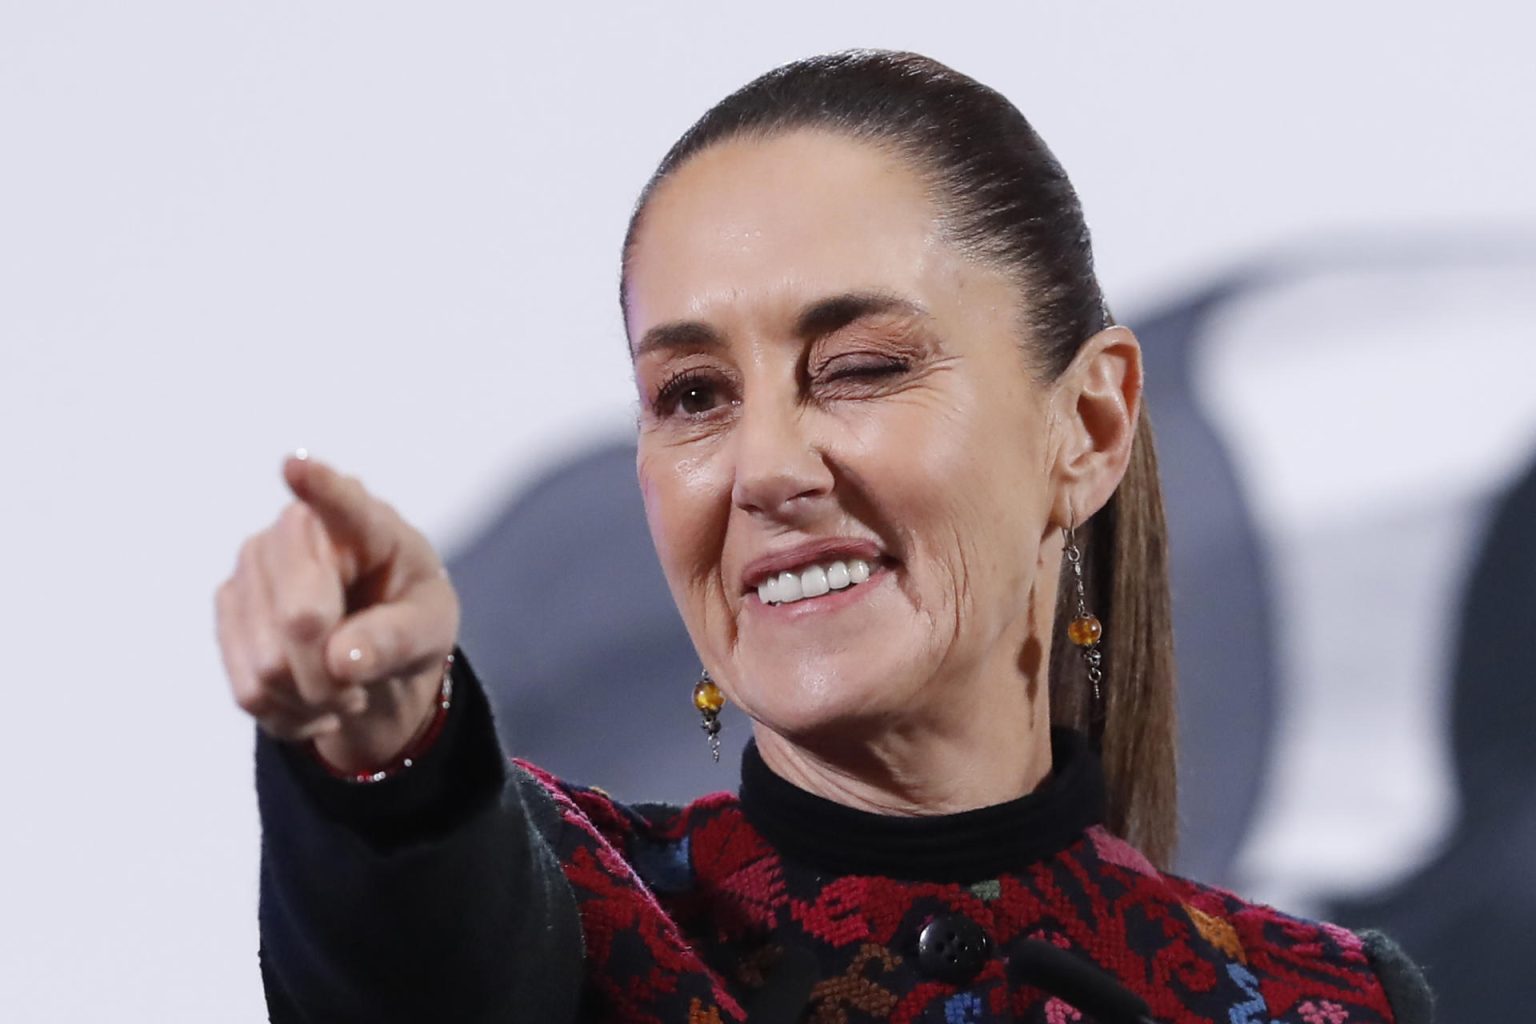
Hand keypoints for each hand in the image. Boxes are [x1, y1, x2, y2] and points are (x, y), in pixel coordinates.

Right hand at [216, 453, 460, 771]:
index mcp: (362, 523)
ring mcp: (250, 569)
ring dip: (315, 700)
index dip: (317, 486)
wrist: (372, 644)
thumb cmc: (408, 615)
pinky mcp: (227, 610)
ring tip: (343, 690)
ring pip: (269, 667)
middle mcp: (292, 534)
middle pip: (301, 621)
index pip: (339, 502)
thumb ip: (398, 638)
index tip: (296, 465)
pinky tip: (312, 701)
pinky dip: (289, 714)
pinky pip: (249, 691)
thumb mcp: (430, 627)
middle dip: (335, 675)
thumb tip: (342, 661)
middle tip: (360, 685)